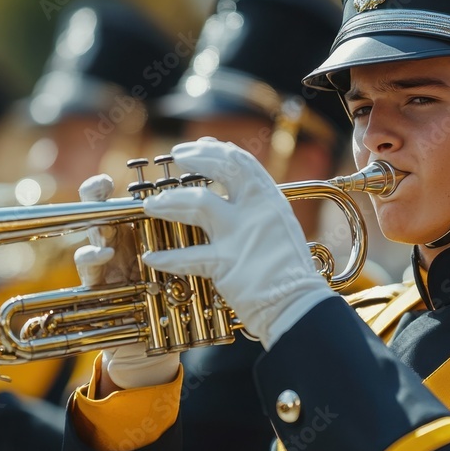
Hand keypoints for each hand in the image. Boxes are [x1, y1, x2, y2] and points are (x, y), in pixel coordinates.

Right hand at [75, 175, 178, 391]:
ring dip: (94, 224)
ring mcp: (107, 258)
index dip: (142, 179)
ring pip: (91, 230)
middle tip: (100, 184)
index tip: (123, 176)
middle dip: (96, 192)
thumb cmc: (176, 292)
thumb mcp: (188, 258)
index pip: (134, 194)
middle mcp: (122, 236)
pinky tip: (104, 253)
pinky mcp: (96, 281)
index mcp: (144, 225)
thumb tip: (222, 202)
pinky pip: (87, 264)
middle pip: (104, 205)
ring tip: (102, 222)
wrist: (162, 336)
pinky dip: (91, 256)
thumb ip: (195, 232)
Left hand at [142, 138, 335, 348]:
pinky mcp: (226, 263)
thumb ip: (257, 208)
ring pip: (198, 203)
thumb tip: (235, 193)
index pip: (242, 162)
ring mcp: (240, 235)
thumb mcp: (279, 227)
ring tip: (151, 205)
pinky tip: (151, 257)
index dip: (216, 150)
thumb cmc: (287, 270)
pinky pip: (188, 257)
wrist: (298, 304)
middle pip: (222, 170)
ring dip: (170, 201)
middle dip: (195, 159)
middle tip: (174, 158)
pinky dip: (167, 258)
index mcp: (270, 200)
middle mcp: (257, 210)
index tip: (197, 146)